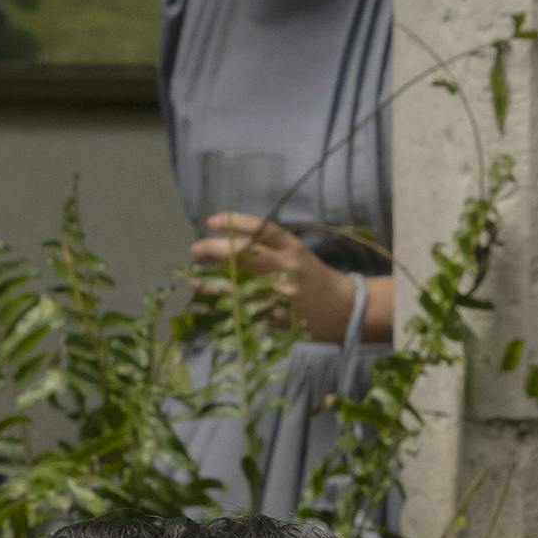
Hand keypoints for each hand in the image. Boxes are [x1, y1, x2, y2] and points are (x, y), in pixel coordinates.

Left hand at [193, 212, 356, 340]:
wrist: (344, 310)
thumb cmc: (314, 278)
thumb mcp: (297, 254)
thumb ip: (268, 247)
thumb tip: (226, 242)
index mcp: (294, 249)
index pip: (263, 229)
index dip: (236, 223)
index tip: (213, 222)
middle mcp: (287, 269)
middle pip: (246, 255)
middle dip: (216, 250)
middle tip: (196, 248)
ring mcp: (280, 294)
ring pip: (240, 284)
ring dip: (212, 279)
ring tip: (194, 275)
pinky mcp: (276, 316)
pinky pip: (244, 307)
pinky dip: (223, 301)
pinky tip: (207, 296)